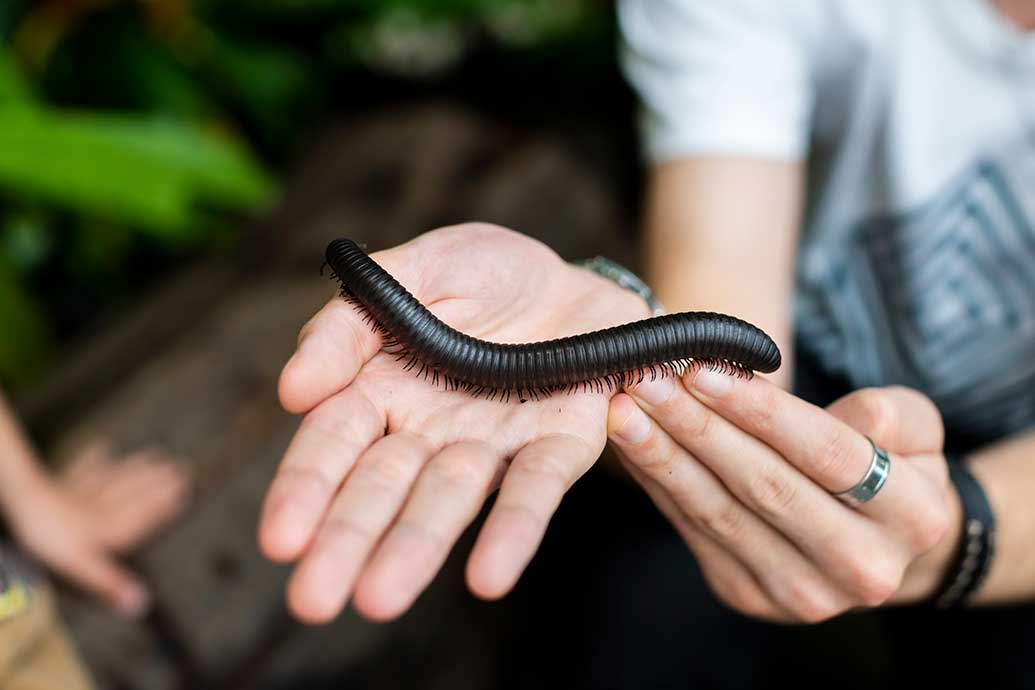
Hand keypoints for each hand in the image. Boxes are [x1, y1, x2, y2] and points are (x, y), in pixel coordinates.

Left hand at [6, 442, 190, 617]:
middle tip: (183, 466)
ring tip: (155, 454)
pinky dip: (96, 458)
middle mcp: (105, 507)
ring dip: (138, 466)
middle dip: (160, 479)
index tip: (186, 493)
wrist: (24, 505)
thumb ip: (113, 583)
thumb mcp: (85, 567)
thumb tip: (142, 604)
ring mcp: (84, 492)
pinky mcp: (62, 484)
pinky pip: (84, 469)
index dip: (166, 505)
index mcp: (113, 528)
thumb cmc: (53, 540)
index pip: (146, 514)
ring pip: (118, 477)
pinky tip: (104, 446)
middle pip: (137, 491)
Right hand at [259, 223, 650, 623]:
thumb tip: (292, 390)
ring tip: (379, 600)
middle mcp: (431, 432)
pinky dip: (512, 531)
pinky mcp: (559, 448)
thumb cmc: (486, 275)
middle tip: (312, 601)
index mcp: (382, 390)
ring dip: (415, 548)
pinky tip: (489, 579)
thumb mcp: (415, 270)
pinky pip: (534, 489)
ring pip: (448, 499)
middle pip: (381, 489)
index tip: (280, 539)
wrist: (577, 281)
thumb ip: (351, 321)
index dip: (305, 489)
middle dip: (347, 541)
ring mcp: (494, 445)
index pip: (333, 443)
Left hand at [607, 371, 958, 622]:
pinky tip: (633, 444)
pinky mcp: (748, 594)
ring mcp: (800, 593)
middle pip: (764, 486)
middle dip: (696, 428)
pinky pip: (692, 529)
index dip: (760, 413)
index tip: (702, 370)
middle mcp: (861, 567)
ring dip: (663, 457)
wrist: (876, 544)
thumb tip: (857, 413)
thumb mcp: (917, 429)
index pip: (827, 454)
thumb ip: (895, 413)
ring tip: (624, 409)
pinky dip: (658, 482)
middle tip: (646, 380)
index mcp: (913, 516)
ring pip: (718, 512)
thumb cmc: (892, 465)